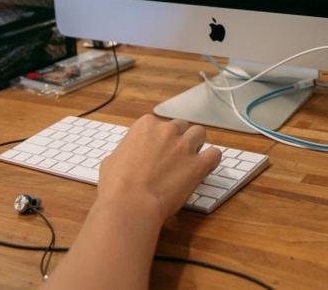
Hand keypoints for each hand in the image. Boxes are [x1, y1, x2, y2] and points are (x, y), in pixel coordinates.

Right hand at [96, 115, 220, 225]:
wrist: (131, 203)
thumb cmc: (116, 185)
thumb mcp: (112, 160)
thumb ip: (126, 151)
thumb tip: (128, 156)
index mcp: (145, 125)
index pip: (159, 124)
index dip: (159, 139)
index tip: (157, 151)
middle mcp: (167, 130)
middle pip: (181, 126)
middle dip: (179, 138)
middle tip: (174, 156)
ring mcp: (184, 146)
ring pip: (200, 133)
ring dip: (197, 144)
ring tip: (191, 159)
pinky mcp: (198, 164)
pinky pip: (215, 154)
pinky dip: (211, 160)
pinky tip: (205, 168)